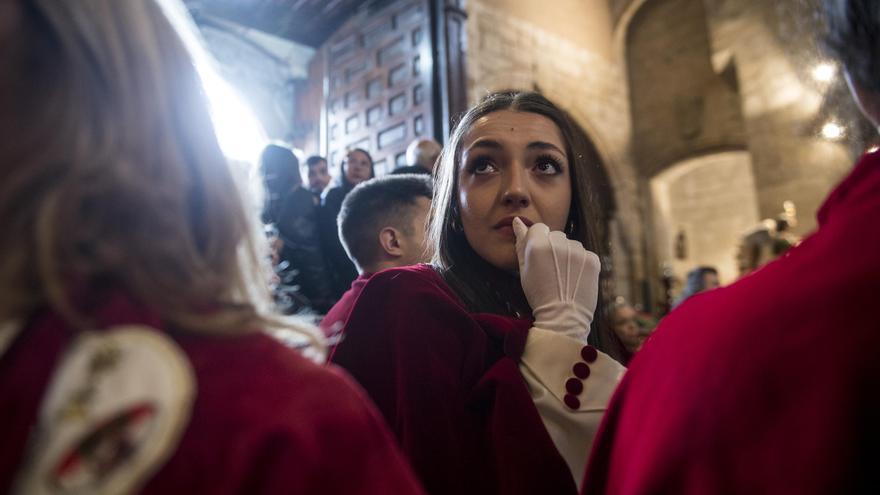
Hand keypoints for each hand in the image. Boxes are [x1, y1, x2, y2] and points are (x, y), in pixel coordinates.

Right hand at [512, 217, 600, 339]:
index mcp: (538, 244)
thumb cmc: (538, 294)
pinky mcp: (593, 259)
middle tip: (551, 270)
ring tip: (564, 276)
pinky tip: (575, 278)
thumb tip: (517, 221)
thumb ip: (520, 242)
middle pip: (556, 235)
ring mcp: (578, 251)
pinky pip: (585, 254)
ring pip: (571, 244)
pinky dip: (581, 264)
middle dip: (553, 247)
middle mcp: (559, 243)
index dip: (538, 243)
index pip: (539, 228)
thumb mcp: (523, 269)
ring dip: (568, 255)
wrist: (563, 318)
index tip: (540, 259)